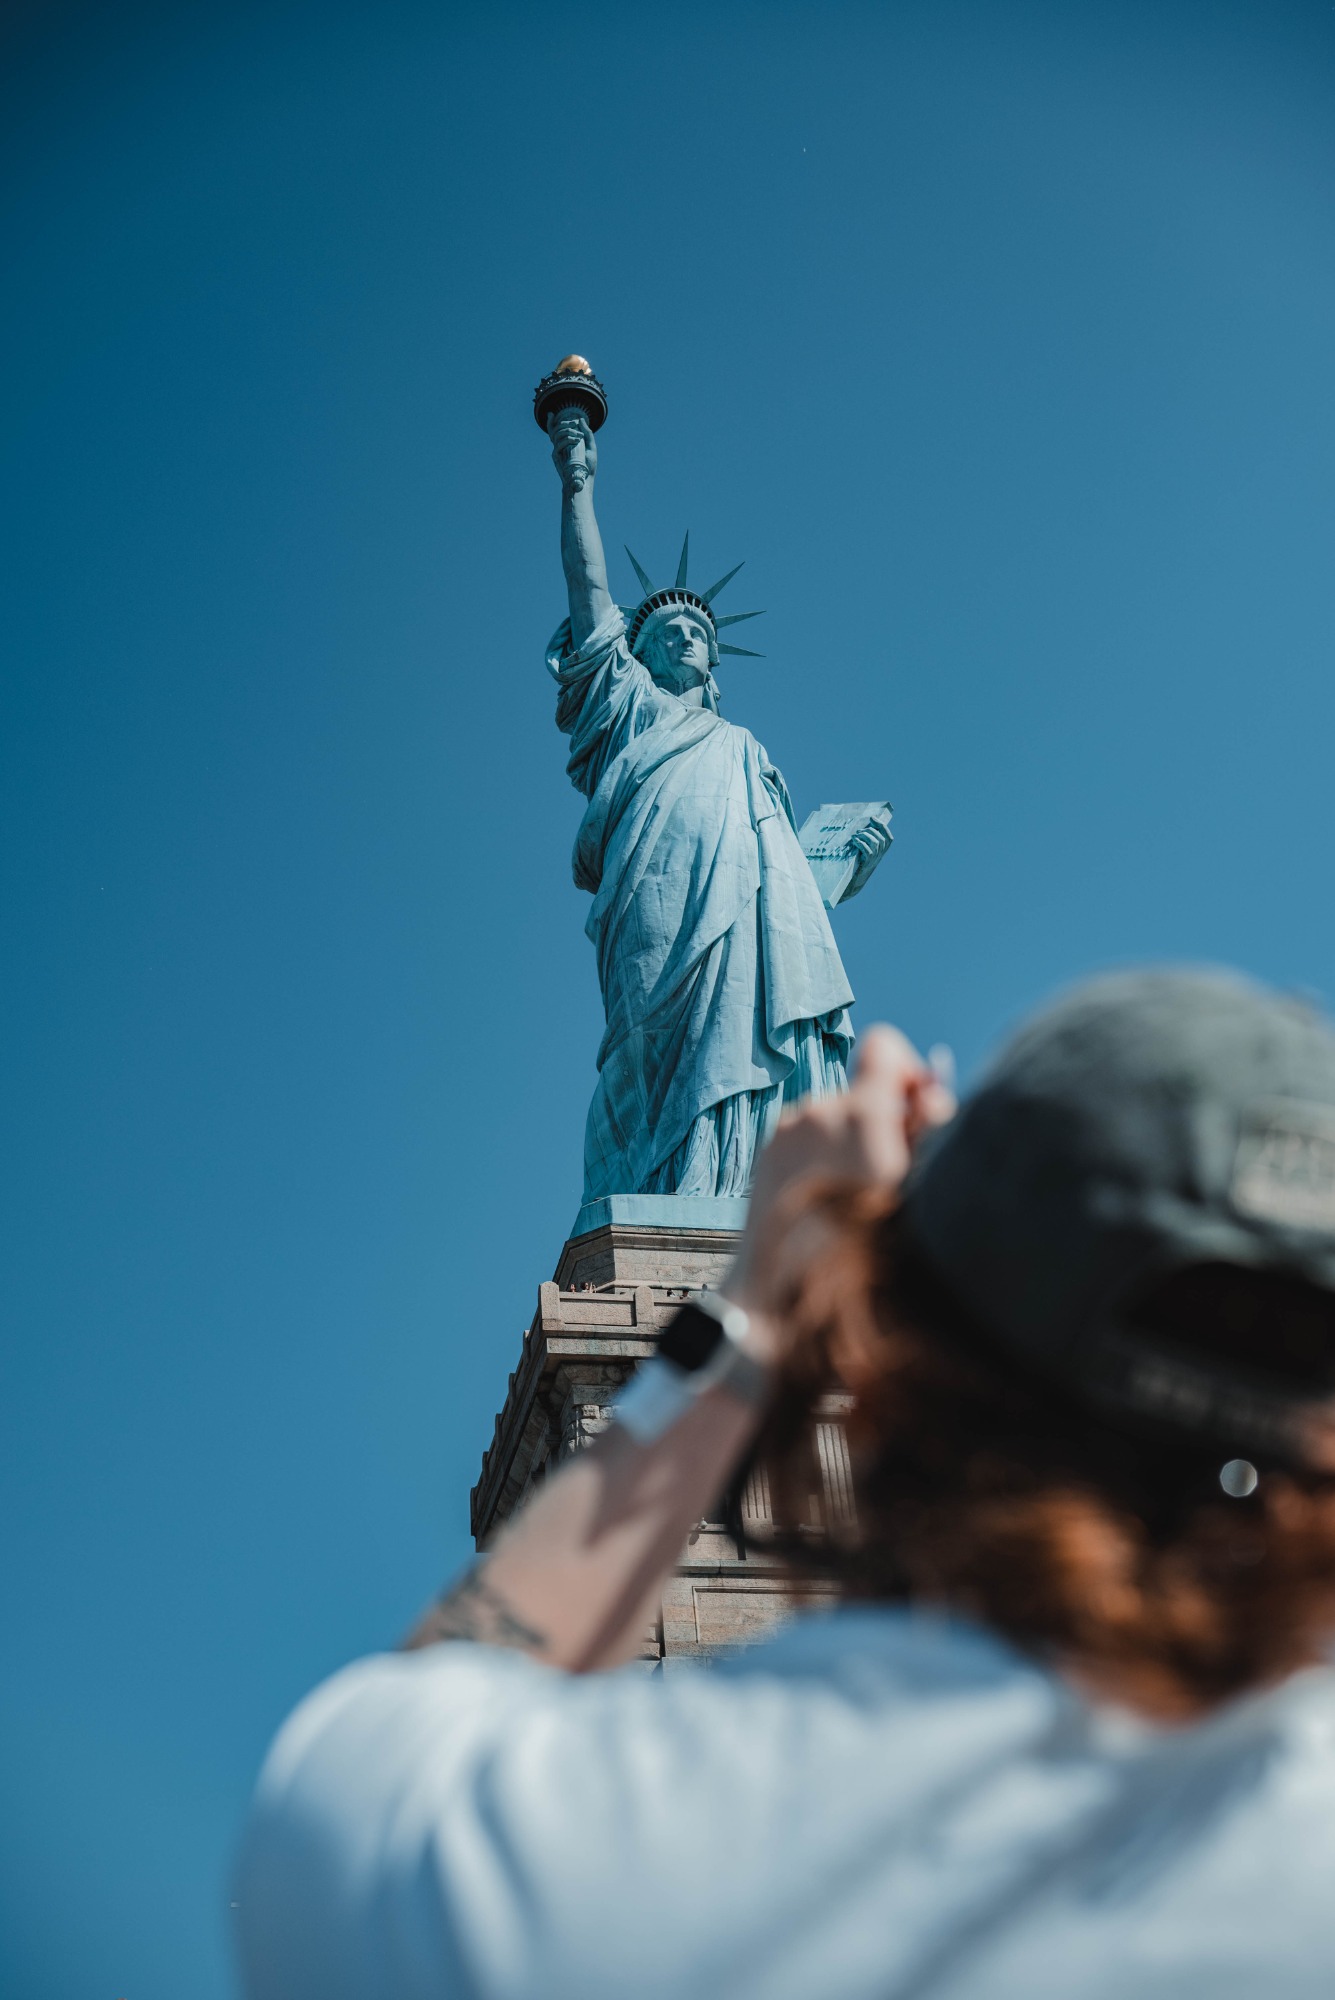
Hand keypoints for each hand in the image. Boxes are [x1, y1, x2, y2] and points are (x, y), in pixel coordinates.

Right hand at [549, 409, 596, 495]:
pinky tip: (576, 440)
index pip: (554, 430)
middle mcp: (559, 447)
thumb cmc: (588, 466)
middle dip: (563, 423)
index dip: (550, 422)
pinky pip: (558, 445)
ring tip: (578, 435)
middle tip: (574, 424)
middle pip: (554, 430)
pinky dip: (567, 440)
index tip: (551, 414)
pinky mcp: (556, 458)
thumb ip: (587, 433)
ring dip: (567, 431)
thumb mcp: (590, 446)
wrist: (585, 479)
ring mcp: (557, 452)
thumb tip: (580, 420)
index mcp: (565, 443)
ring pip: (556, 435)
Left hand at [723, 1025, 955, 1344]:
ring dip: (852, 1142)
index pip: (885, 1048)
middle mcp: (817, 1113)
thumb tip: (927, 1094)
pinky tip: (828, 1201)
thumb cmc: (866, 1259)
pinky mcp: (766, 1153)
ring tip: (858, 1198)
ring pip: (834, 1115)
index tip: (916, 1110)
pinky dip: (824, 1157)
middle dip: (884, 1119)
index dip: (907, 1071)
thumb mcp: (918, 1191)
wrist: (784, 1304)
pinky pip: (807, 1137)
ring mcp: (785, 1133)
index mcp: (861, 1118)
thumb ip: (929, 1135)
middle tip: (893, 1168)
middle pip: (862, 1088)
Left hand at [841, 810, 892, 900]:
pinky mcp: (866, 864)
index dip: (882, 826)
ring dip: (865, 835)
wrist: (852, 883)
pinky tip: (854, 841)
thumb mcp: (863, 852)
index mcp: (881, 852)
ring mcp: (874, 860)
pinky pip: (868, 851)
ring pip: (876, 843)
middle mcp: (880, 856)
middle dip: (870, 830)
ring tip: (855, 836)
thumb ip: (866, 842)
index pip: (889, 838)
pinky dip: (861, 843)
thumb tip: (863, 827)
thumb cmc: (855, 865)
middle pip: (881, 838)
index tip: (872, 818)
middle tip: (859, 831)